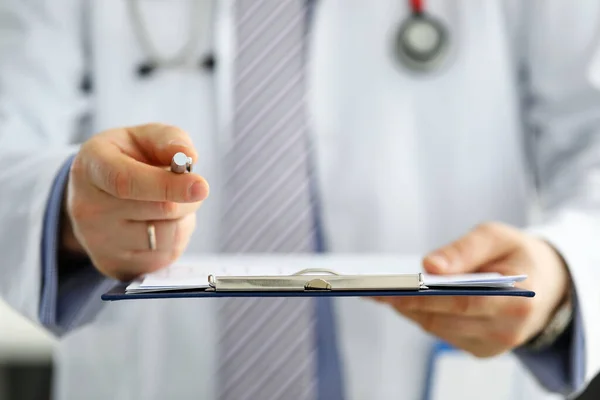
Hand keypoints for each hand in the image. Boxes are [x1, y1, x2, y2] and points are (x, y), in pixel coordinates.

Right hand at [62, 123, 209, 280]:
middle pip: (160, 210)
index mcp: (92, 166)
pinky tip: (161, 224)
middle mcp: (87, 207)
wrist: (95, 195)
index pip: (127, 181)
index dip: (167, 185)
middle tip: (190, 186)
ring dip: (183, 219)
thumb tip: (189, 155)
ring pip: (167, 236)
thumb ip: (169, 139)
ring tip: (169, 205)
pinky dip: (175, 239)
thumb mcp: (142, 137)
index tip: (202, 186)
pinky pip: (164, 256)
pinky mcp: (114, 266)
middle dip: (188, 198)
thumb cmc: (126, 159)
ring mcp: (98, 242)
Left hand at [374, 222, 570, 357]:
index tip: (390, 288)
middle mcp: (507, 331)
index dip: (423, 297)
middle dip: (407, 302)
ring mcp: (493, 345)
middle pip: (443, 319)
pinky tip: (403, 299)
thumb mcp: (498, 237)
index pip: (462, 302)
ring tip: (383, 290)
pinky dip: (421, 314)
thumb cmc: (518, 254)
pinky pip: (441, 332)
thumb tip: (429, 266)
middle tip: (374, 287)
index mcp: (518, 300)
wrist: (546, 284)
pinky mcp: (480, 350)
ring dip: (409, 308)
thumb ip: (465, 249)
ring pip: (436, 327)